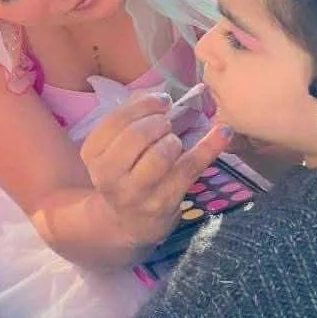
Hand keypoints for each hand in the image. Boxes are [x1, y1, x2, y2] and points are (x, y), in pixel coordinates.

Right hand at [80, 92, 231, 253]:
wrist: (129, 222)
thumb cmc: (125, 173)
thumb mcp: (113, 148)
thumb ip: (130, 119)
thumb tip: (160, 95)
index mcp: (93, 155)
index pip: (116, 121)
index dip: (143, 105)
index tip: (162, 101)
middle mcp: (109, 176)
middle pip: (137, 136)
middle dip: (159, 123)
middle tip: (166, 125)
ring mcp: (137, 192)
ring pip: (162, 154)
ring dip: (174, 140)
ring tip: (173, 143)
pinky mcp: (165, 201)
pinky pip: (191, 168)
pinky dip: (210, 147)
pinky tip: (223, 132)